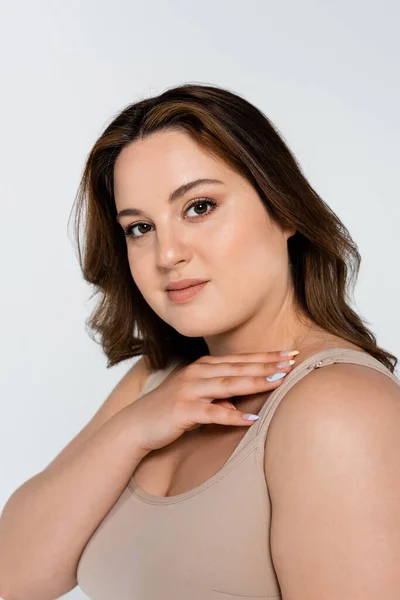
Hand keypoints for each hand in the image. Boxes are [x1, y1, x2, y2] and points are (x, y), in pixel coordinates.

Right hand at [127, 351, 294, 453]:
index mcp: (202, 367)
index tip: (289, 354)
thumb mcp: (197, 399)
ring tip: (279, 381)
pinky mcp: (183, 410)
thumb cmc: (169, 411)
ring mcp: (189, 390)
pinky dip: (233, 416)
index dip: (265, 357)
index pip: (240, 360)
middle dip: (267, 364)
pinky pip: (213, 413)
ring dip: (255, 382)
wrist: (137, 425)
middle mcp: (197, 373)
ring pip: (228, 385)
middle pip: (238, 368)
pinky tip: (252, 420)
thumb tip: (241, 407)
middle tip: (292, 361)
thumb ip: (220, 398)